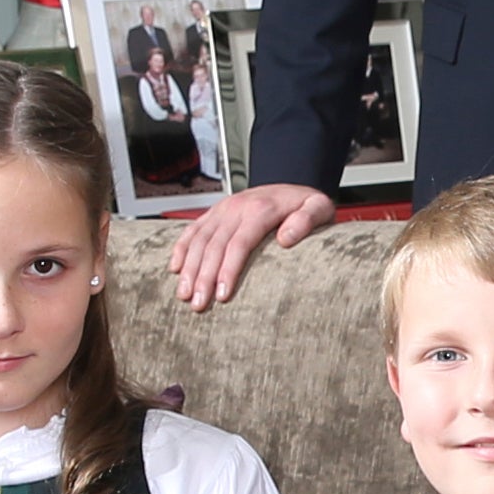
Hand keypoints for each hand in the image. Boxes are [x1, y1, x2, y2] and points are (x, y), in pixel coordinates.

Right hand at [170, 180, 335, 307]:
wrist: (291, 188)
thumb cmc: (304, 204)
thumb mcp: (318, 207)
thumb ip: (307, 220)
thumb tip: (286, 238)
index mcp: (260, 209)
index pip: (239, 244)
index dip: (228, 271)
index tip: (222, 296)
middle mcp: (236, 207)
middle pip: (214, 246)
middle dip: (203, 277)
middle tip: (198, 305)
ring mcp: (223, 209)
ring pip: (199, 240)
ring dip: (188, 268)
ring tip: (183, 295)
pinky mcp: (215, 213)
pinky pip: (192, 229)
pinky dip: (181, 248)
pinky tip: (174, 268)